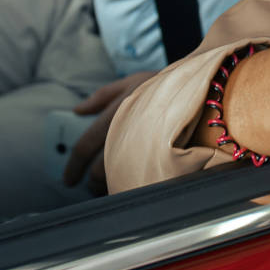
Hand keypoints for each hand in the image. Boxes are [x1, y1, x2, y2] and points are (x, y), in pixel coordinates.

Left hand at [65, 71, 156, 192]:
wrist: (200, 88)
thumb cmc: (163, 86)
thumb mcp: (131, 82)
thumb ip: (102, 97)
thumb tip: (77, 110)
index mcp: (114, 115)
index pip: (85, 146)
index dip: (74, 167)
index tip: (69, 180)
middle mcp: (126, 130)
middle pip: (100, 168)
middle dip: (94, 181)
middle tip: (94, 186)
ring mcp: (144, 144)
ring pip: (118, 175)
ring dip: (112, 185)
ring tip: (114, 186)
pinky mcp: (162, 155)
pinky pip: (140, 177)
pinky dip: (131, 182)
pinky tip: (132, 184)